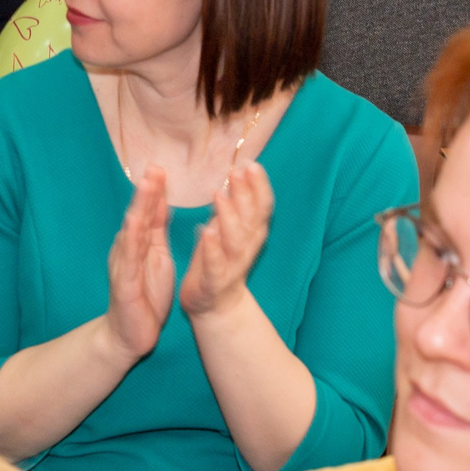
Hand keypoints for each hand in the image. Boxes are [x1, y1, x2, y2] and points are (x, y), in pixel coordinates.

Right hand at [105, 167, 176, 366]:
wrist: (129, 334)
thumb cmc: (145, 295)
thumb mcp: (156, 256)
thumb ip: (156, 229)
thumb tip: (163, 200)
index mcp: (139, 243)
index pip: (148, 211)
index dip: (154, 189)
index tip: (160, 166)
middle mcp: (128, 249)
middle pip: (138, 215)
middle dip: (146, 191)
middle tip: (153, 167)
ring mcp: (125, 264)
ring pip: (132, 231)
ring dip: (139, 207)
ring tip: (146, 185)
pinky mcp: (125, 283)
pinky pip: (129, 258)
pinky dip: (131, 238)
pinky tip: (135, 222)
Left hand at [180, 161, 273, 319]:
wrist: (216, 306)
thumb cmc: (221, 260)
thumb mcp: (231, 230)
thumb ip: (236, 206)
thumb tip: (239, 171)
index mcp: (252, 233)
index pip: (262, 206)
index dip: (259, 186)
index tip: (252, 164)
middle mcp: (247, 248)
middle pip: (251, 218)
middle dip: (246, 194)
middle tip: (237, 171)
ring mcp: (232, 266)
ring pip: (236, 240)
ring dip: (229, 217)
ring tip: (220, 195)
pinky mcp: (214, 281)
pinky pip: (215, 264)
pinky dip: (213, 248)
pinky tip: (206, 231)